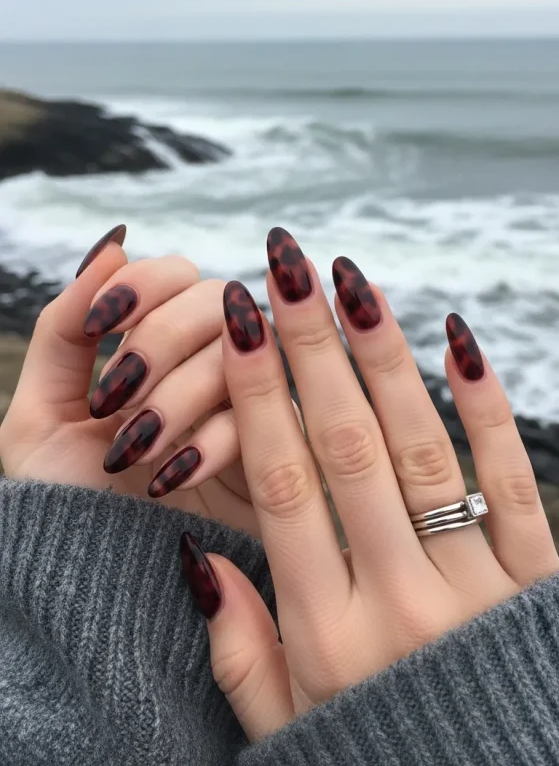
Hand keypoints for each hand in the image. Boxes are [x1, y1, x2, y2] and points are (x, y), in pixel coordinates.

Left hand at [0, 225, 256, 535]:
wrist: (95, 592)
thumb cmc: (66, 504)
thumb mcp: (40, 417)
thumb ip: (64, 329)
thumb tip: (113, 244)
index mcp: (151, 347)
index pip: (174, 275)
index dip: (143, 286)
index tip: (102, 325)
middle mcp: (202, 365)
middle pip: (214, 302)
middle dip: (161, 341)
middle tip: (116, 399)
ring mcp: (242, 405)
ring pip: (242, 355)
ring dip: (183, 394)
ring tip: (135, 449)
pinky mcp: (274, 454)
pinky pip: (269, 419)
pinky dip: (215, 441)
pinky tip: (172, 475)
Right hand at [181, 228, 558, 740]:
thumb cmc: (384, 758)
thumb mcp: (292, 730)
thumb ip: (239, 653)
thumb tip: (194, 557)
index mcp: (329, 636)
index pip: (283, 488)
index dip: (257, 396)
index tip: (239, 322)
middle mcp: (400, 601)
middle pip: (344, 449)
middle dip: (309, 348)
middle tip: (286, 266)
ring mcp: (477, 587)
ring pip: (421, 449)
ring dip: (383, 357)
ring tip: (351, 281)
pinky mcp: (540, 580)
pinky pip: (512, 479)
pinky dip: (486, 405)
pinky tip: (458, 336)